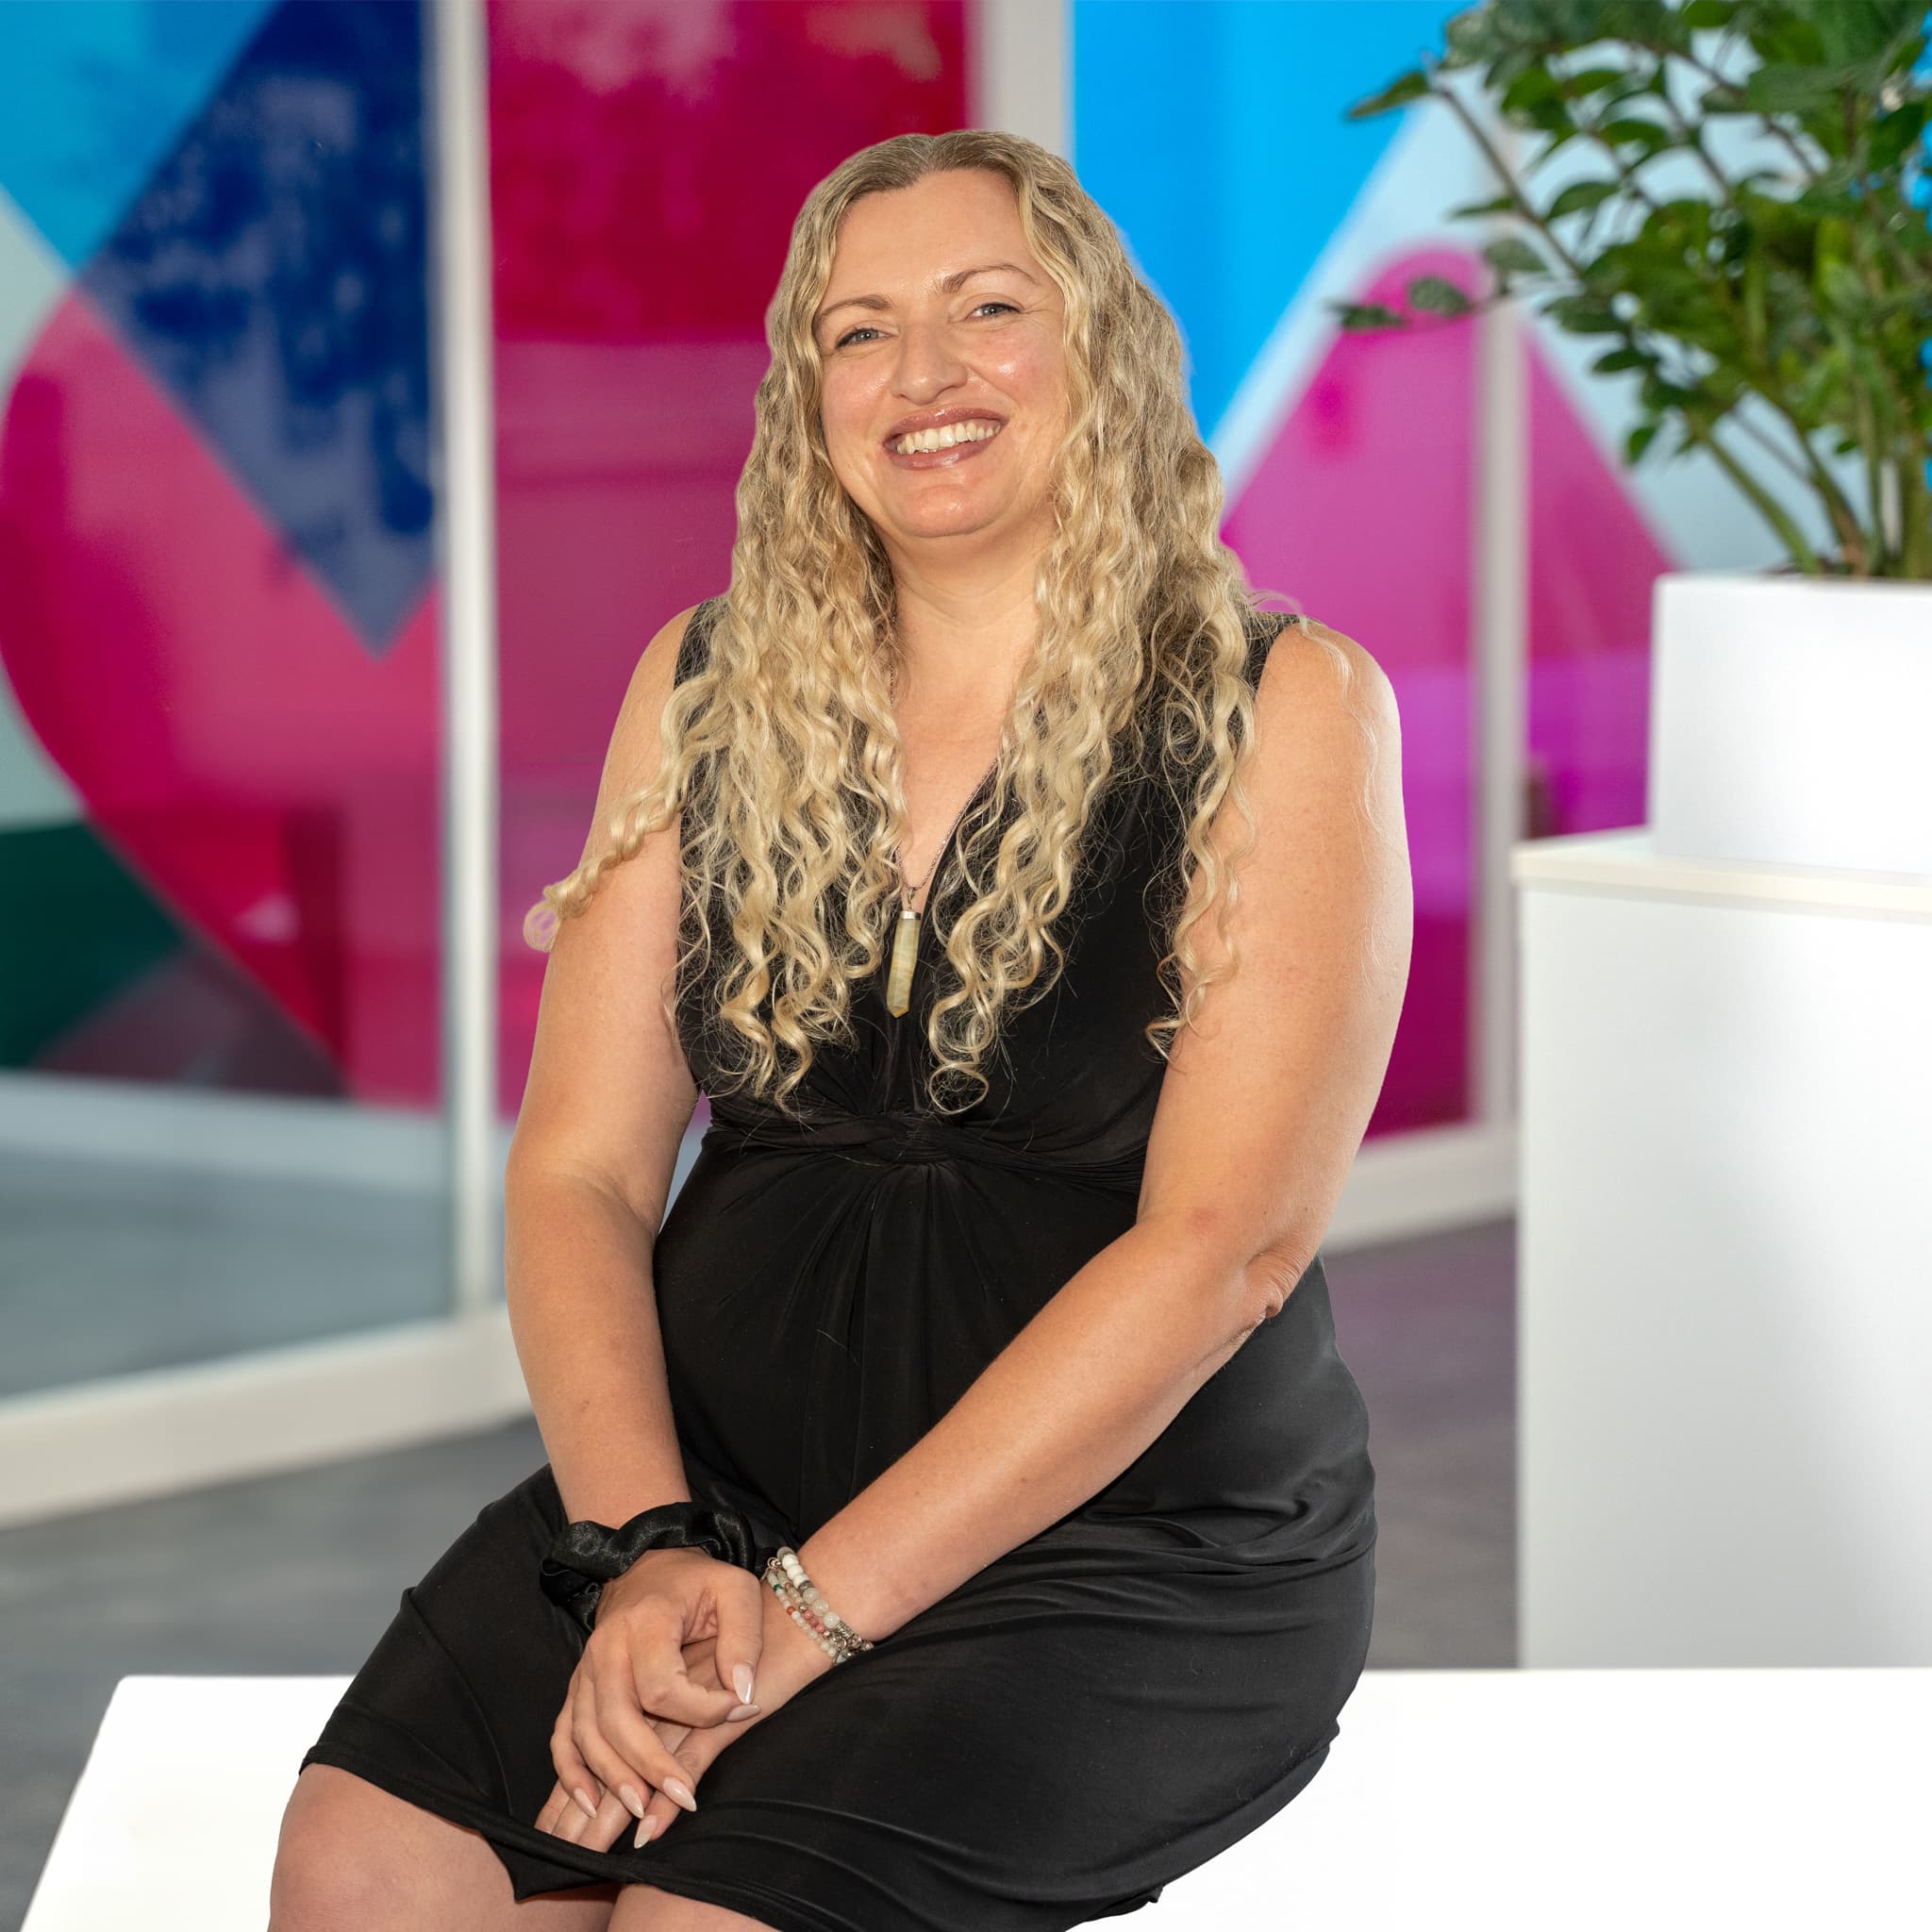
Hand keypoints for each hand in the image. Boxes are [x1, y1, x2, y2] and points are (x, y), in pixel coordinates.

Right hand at [535, 1546, 764, 1847]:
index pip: (663, 1686)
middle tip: (685, 1796)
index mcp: (645, 1621)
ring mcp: (586, 1669)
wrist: (651, 1567)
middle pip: (617, 1718)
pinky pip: (563, 1734)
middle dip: (650, 1764)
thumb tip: (743, 1693)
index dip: (704, 1710)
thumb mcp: (736, 1591)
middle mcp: (606, 1646)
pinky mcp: (578, 1686)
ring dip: (612, 1776)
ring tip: (643, 1809)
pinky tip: (590, 1801)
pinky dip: (571, 1771)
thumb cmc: (699, 1583)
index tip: (741, 1709)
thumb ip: (744, 1639)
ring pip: (587, 1733)